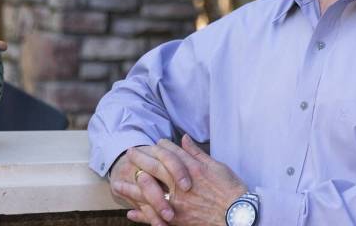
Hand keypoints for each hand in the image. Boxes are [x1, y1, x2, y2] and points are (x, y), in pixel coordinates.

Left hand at [124, 135, 247, 225]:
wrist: (238, 215)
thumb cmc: (231, 190)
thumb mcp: (217, 166)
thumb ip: (197, 153)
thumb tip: (184, 139)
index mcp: (192, 169)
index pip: (171, 153)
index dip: (161, 146)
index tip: (154, 143)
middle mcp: (181, 184)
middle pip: (155, 168)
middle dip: (141, 160)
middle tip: (129, 154)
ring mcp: (177, 203)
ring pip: (148, 193)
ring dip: (132, 189)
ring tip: (117, 185)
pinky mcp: (177, 220)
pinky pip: (155, 217)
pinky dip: (142, 215)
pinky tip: (130, 212)